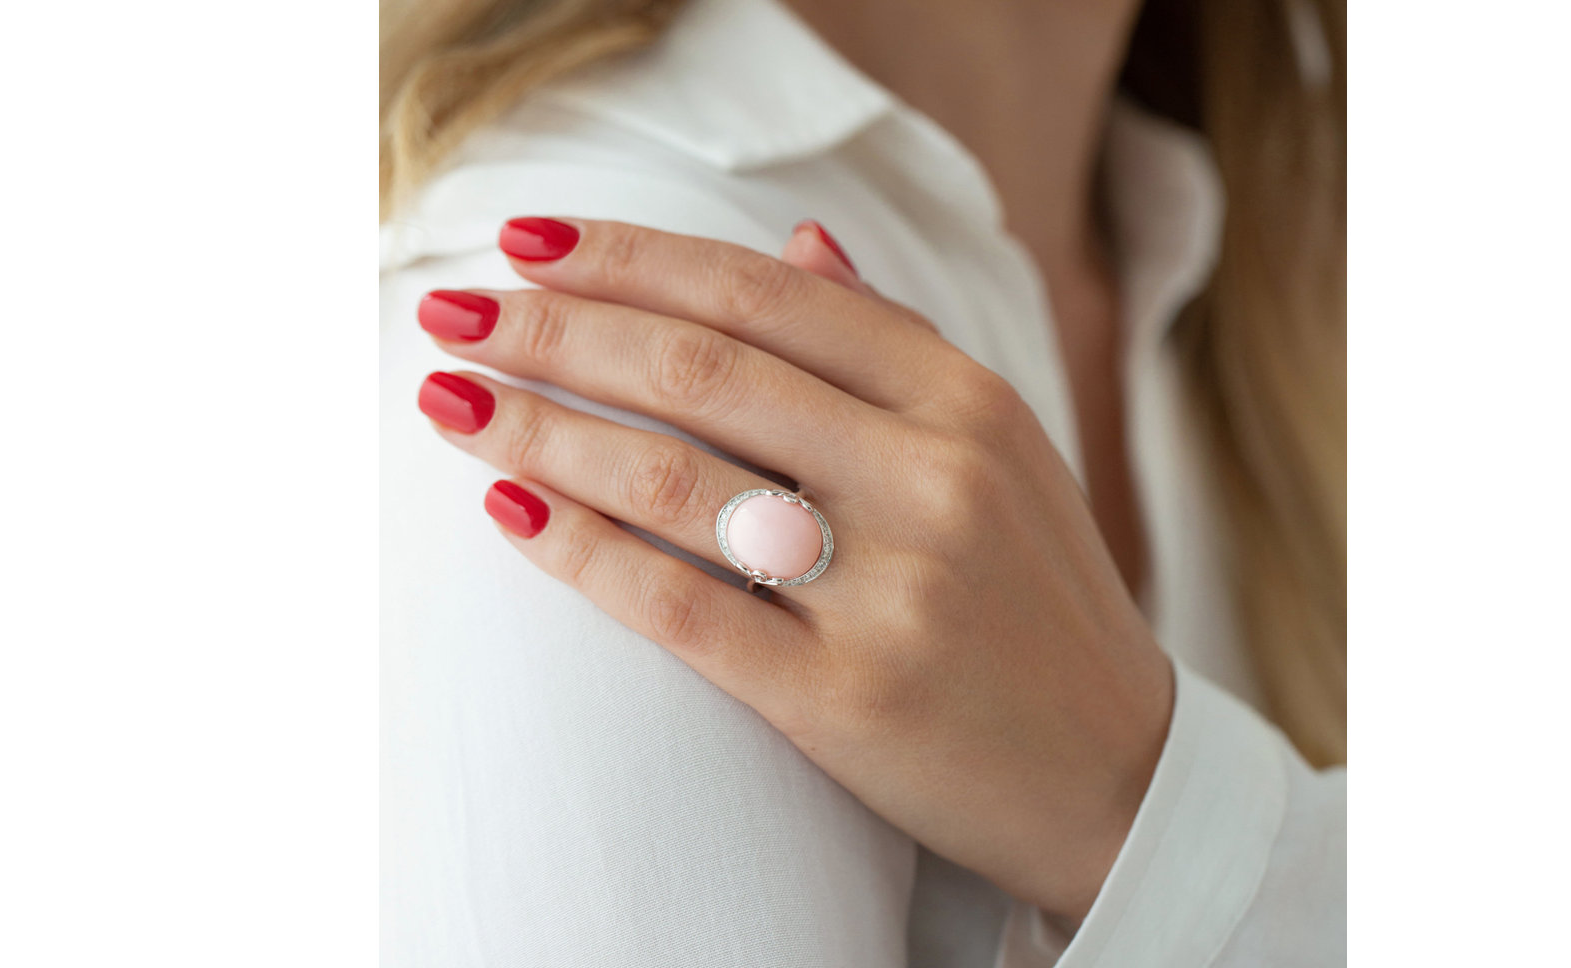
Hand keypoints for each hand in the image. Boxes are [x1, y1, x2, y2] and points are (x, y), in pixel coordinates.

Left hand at [413, 216, 1174, 918]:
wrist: (1119, 774)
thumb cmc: (1039, 601)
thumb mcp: (1001, 449)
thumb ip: (897, 344)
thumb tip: (798, 237)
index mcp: (966, 399)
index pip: (768, 292)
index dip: (633, 256)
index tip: (529, 240)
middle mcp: (933, 476)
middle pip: (703, 367)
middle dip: (556, 328)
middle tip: (453, 310)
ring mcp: (893, 588)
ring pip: (676, 476)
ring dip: (541, 429)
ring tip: (451, 400)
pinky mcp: (849, 697)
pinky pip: (683, 607)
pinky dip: (581, 551)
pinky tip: (509, 512)